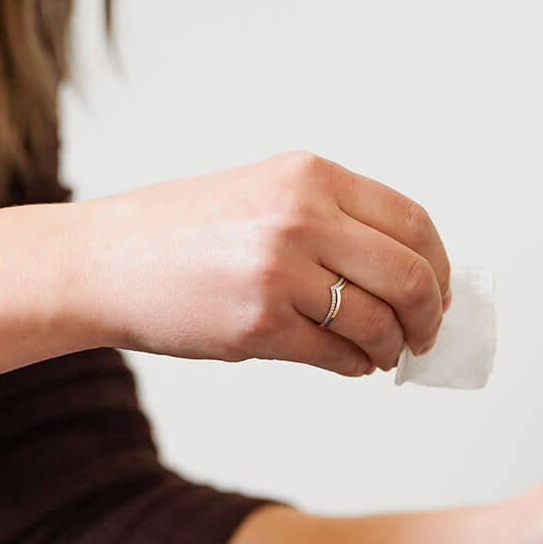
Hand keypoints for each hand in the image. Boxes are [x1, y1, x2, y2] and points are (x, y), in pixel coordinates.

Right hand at [0, 152, 449, 397]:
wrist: (103, 262)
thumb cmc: (184, 234)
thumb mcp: (265, 194)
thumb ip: (333, 219)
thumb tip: (409, 270)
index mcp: (310, 176)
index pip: (413, 223)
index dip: (439, 267)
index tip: (440, 294)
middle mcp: (302, 216)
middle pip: (412, 276)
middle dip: (429, 318)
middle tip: (424, 337)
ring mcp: (281, 272)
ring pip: (378, 323)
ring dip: (390, 349)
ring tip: (382, 355)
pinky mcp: (260, 325)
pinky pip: (337, 356)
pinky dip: (356, 367)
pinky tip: (350, 364)